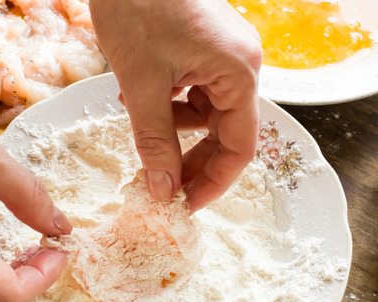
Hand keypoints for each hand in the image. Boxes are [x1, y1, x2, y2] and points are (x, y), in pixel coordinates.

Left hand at [90, 0, 261, 211]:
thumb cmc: (138, 6)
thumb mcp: (142, 84)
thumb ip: (155, 142)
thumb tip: (164, 190)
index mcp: (238, 72)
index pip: (240, 146)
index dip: (213, 182)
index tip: (185, 206)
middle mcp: (239, 63)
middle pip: (224, 130)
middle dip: (189, 157)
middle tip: (159, 183)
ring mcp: (222, 53)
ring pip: (203, 111)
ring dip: (171, 124)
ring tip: (138, 113)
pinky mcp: (202, 46)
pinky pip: (191, 89)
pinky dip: (166, 100)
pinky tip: (138, 90)